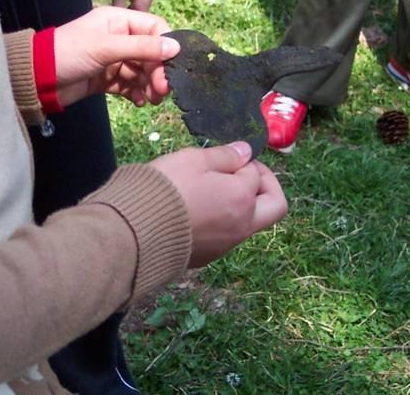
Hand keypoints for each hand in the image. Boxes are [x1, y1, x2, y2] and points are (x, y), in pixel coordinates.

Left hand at [54, 6, 178, 106]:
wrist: (36, 79)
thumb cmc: (69, 54)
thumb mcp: (106, 48)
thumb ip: (142, 47)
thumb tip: (175, 47)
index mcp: (119, 20)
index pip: (155, 28)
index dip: (166, 46)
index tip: (172, 66)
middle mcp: (119, 37)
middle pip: (151, 53)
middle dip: (158, 71)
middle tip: (162, 90)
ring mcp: (113, 59)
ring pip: (142, 71)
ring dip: (150, 85)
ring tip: (152, 100)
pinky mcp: (107, 78)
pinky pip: (129, 85)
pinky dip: (136, 93)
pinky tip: (139, 102)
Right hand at [150, 142, 287, 266]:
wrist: (134, 233)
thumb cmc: (166, 189)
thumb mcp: (193, 159)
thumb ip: (225, 156)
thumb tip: (245, 152)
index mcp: (243, 199)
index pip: (256, 174)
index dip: (243, 161)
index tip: (226, 157)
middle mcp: (242, 225)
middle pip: (275, 206)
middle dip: (265, 186)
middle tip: (242, 174)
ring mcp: (226, 245)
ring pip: (250, 223)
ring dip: (241, 204)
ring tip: (211, 189)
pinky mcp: (207, 257)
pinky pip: (228, 235)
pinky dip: (224, 220)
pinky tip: (197, 209)